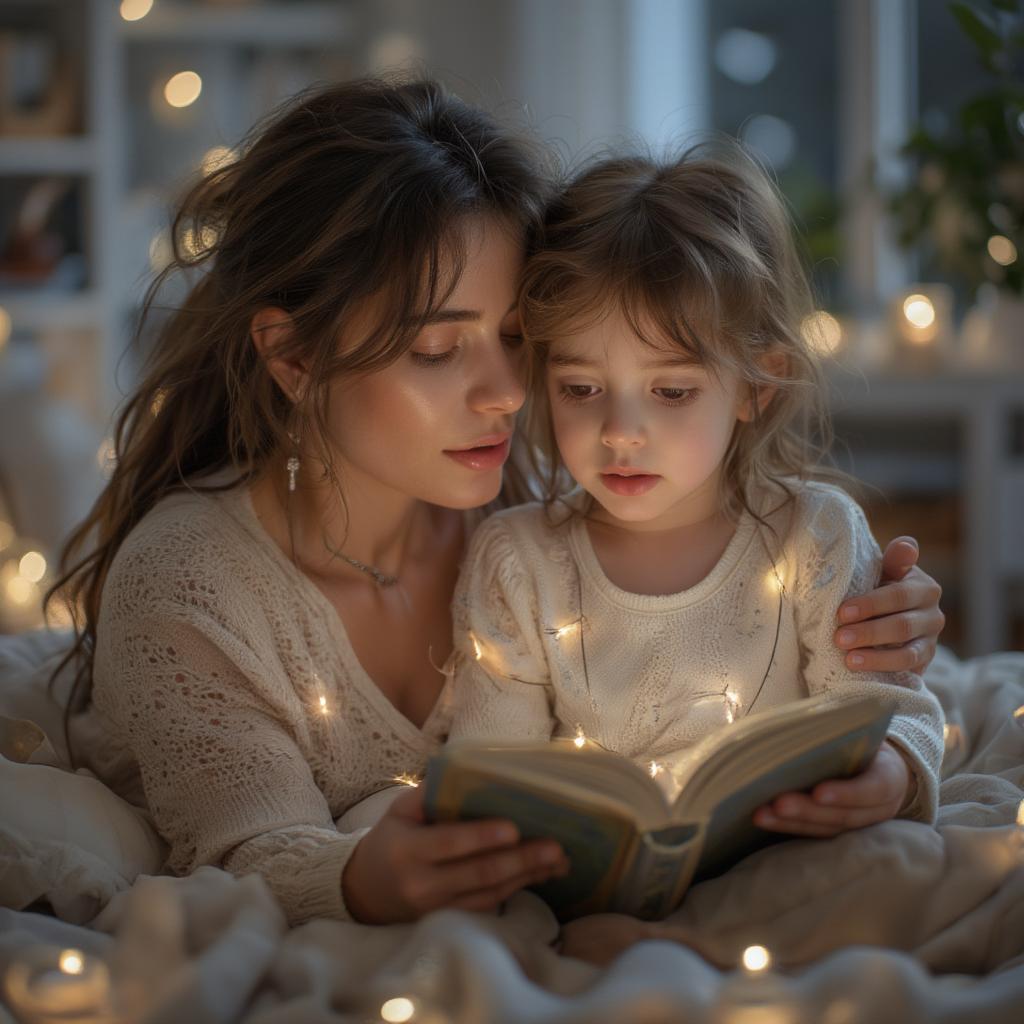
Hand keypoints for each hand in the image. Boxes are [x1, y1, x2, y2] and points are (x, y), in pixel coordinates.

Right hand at [341, 785, 568, 923]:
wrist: (365, 890)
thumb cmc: (391, 838)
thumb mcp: (400, 810)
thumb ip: (431, 793)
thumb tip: (471, 770)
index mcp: (408, 850)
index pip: (449, 843)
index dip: (482, 837)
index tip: (513, 828)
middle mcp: (423, 884)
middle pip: (478, 873)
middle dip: (520, 860)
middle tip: (554, 847)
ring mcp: (437, 907)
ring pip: (489, 893)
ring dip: (527, 876)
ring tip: (558, 860)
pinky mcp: (450, 919)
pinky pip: (488, 904)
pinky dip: (517, 888)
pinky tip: (541, 874)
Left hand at [752, 741, 911, 837]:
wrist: (878, 763)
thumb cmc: (863, 740)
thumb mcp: (861, 732)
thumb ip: (838, 733)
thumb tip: (795, 726)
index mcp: (890, 777)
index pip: (874, 789)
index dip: (847, 793)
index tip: (819, 792)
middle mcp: (880, 808)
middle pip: (844, 816)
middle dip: (808, 811)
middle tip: (778, 803)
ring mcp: (861, 824)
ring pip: (826, 829)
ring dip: (791, 823)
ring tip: (762, 815)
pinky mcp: (841, 831)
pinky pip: (815, 834)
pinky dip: (789, 828)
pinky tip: (766, 819)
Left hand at [835, 536, 944, 673]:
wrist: (887, 618)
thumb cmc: (880, 588)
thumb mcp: (884, 572)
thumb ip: (894, 561)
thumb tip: (905, 545)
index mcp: (923, 587)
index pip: (899, 595)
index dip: (871, 604)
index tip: (842, 612)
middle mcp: (933, 614)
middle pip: (901, 625)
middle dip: (868, 632)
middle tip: (839, 638)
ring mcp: (931, 641)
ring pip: (907, 652)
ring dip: (876, 657)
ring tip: (849, 659)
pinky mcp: (924, 662)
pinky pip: (907, 669)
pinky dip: (884, 669)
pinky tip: (863, 672)